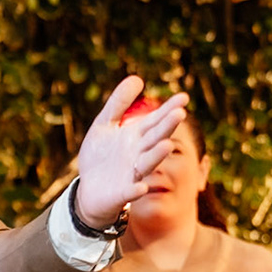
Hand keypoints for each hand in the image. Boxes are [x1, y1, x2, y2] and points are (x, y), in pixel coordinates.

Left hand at [71, 77, 190, 227]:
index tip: (184, 97)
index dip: (169, 109)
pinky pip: (130, 191)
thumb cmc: (99, 156)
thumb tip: (137, 78)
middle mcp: (139, 153)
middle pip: (155, 138)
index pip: (156, 120)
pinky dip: (136, 189)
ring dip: (157, 155)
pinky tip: (141, 187)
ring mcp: (132, 174)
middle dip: (166, 127)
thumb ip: (119, 103)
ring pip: (148, 163)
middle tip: (180, 113)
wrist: (88, 189)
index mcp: (136, 136)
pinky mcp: (121, 193)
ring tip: (167, 145)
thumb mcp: (104, 124)